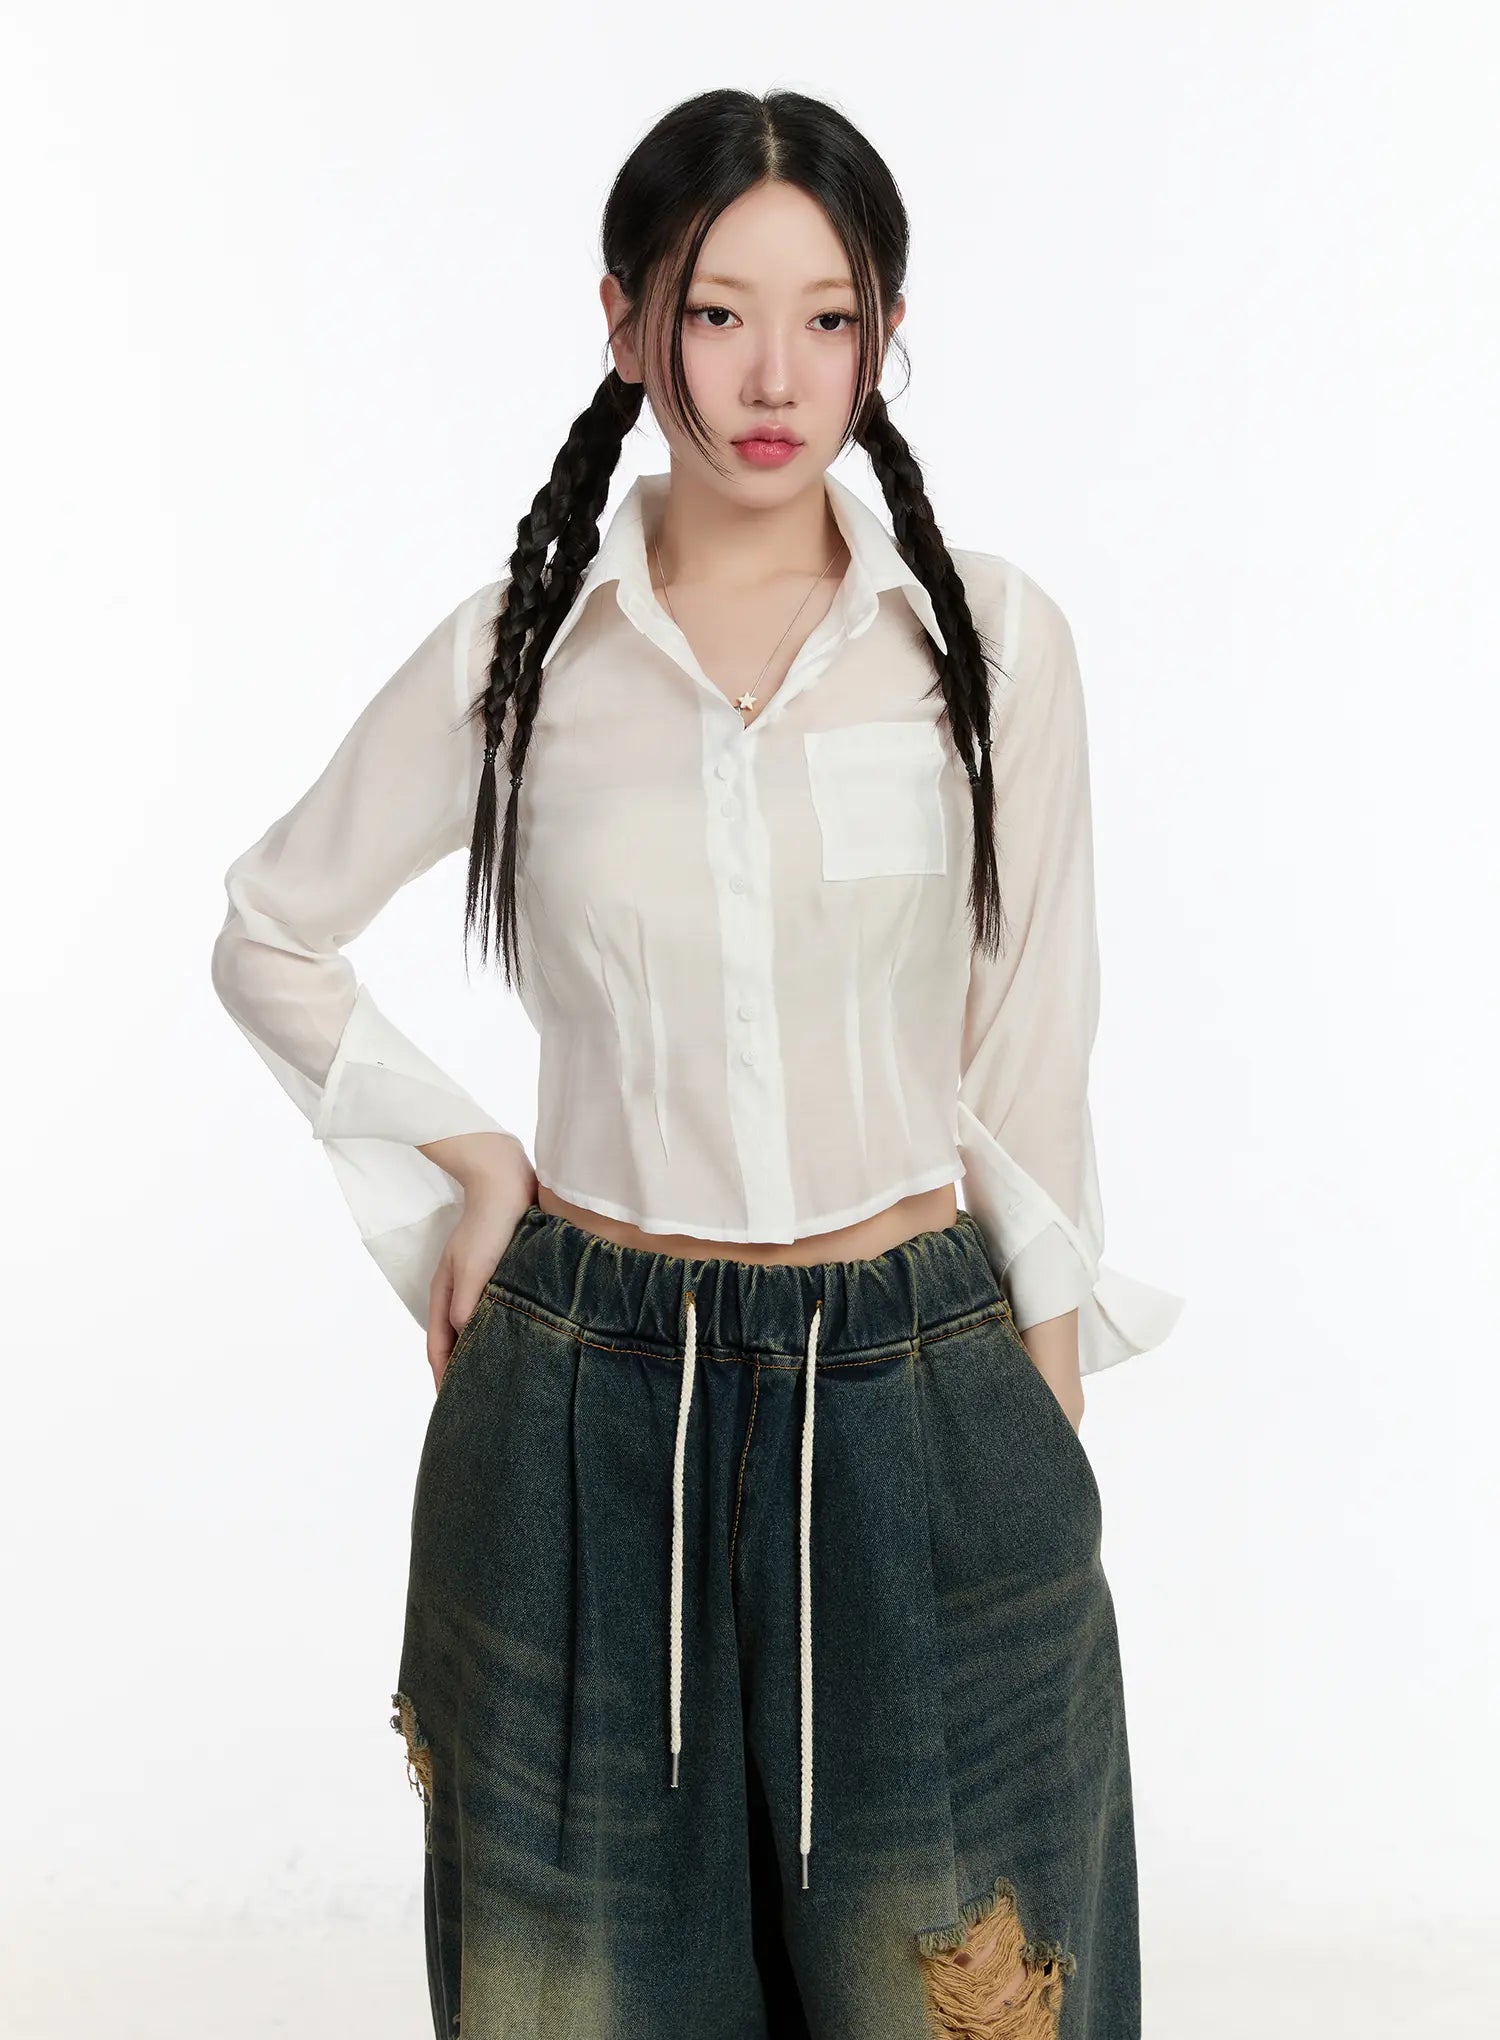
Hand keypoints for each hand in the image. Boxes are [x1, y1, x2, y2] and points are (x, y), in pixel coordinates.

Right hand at [426, 1147, 536, 1391]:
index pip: (440, 1349)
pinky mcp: (501, 1274)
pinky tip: (518, 1342)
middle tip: (478, 1404)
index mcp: (445, 1294)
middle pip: (456, 1344)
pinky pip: (496, 1313)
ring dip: (482, 1354)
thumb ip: (467, 1306)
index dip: (445, 1379)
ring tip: (498, 1381)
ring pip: (476, 1330)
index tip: (454, 1408)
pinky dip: (499, 1333)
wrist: (506, 1178)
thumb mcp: (475, 1268)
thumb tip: (466, 1342)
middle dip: (462, 1373)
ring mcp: (479, 1283)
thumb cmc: (490, 1223)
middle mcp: (459, 1292)